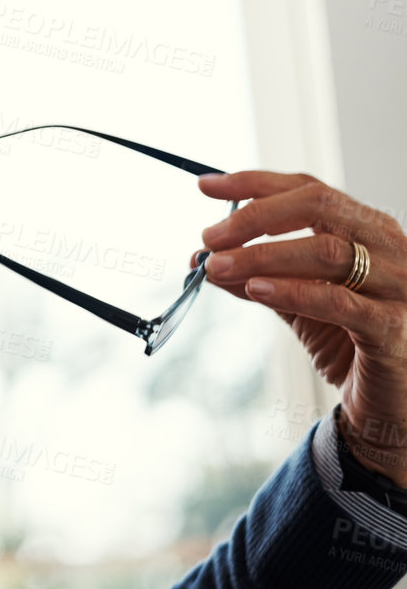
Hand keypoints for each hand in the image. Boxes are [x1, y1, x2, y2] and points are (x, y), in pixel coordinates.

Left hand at [197, 170, 406, 483]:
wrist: (391, 404)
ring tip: (217, 267)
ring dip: (262, 255)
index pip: (308, 189)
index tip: (205, 186)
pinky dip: (292, 291)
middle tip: (209, 236)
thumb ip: (256, 276)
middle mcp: (389, 247)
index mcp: (366, 230)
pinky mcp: (395, 329)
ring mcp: (399, 286)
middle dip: (255, 216)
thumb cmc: (349, 344)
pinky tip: (255, 290)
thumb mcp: (296, 302)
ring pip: (328, 251)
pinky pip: (340, 302)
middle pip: (320, 206)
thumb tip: (201, 258)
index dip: (254, 183)